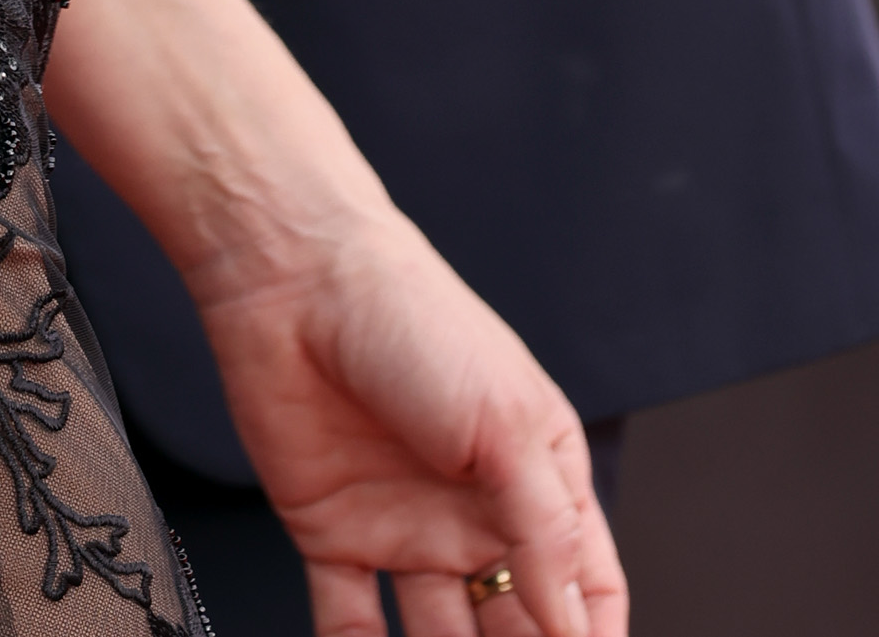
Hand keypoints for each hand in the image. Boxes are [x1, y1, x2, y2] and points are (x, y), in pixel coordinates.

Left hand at [195, 204, 628, 636]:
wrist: (294, 276)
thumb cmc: (411, 315)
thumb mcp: (505, 421)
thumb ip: (544, 531)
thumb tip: (573, 626)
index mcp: (534, 477)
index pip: (584, 589)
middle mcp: (474, 512)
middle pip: (515, 626)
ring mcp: (404, 527)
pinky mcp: (333, 534)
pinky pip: (351, 621)